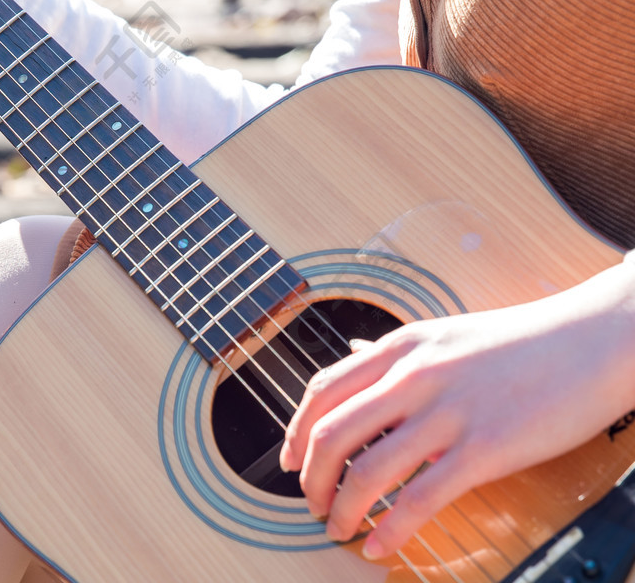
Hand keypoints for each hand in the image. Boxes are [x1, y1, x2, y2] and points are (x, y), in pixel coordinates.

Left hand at [279, 262, 634, 559]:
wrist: (590, 340)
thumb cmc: (520, 342)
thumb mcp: (443, 333)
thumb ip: (396, 352)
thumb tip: (355, 355)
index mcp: (401, 346)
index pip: (324, 389)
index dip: (296, 430)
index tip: (290, 461)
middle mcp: (412, 375)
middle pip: (331, 432)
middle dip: (311, 478)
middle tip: (312, 504)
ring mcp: (446, 411)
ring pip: (367, 469)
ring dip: (343, 509)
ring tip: (340, 529)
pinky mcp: (483, 448)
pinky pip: (420, 498)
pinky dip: (391, 530)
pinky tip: (381, 546)